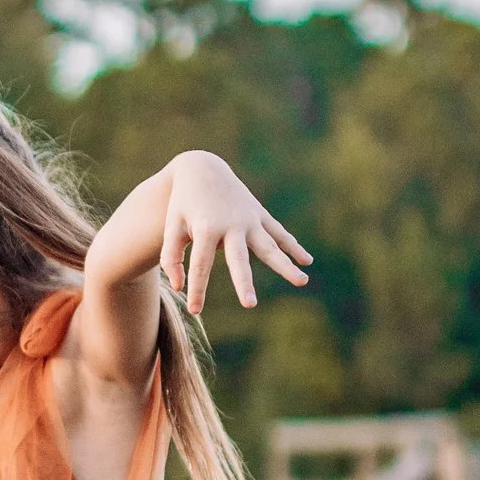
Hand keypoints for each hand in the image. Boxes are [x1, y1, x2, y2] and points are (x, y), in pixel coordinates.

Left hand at [156, 154, 311, 313]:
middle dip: (243, 282)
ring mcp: (249, 219)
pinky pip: (279, 233)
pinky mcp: (259, 214)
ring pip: (270, 246)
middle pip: (239, 259)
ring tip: (302, 281)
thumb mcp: (172, 226)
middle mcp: (231, 225)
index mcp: (206, 228)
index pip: (201, 265)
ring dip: (286, 264)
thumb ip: (172, 257)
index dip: (198, 289)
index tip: (195, 310)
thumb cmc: (183, 203)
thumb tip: (179, 288)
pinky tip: (307, 261)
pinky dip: (293, 246)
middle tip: (249, 304)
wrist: (202, 168)